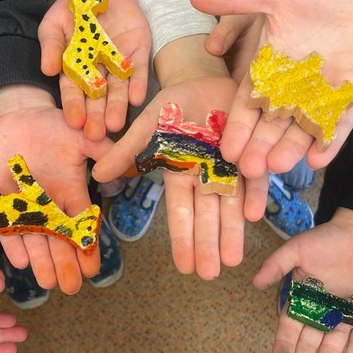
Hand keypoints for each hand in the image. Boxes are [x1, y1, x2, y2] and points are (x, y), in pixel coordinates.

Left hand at [0, 86, 113, 292]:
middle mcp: (49, 205)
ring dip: (41, 261)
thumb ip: (103, 150)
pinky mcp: (0, 200)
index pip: (81, 227)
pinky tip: (21, 261)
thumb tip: (125, 166)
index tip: (94, 269)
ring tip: (48, 283)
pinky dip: (12, 242)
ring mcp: (24, 204)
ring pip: (34, 239)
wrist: (20, 115)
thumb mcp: (83, 136)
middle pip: (58, 241)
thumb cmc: (55, 125)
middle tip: (71, 287)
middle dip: (65, 264)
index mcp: (71, 193)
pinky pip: (6, 225)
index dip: (87, 248)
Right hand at [38, 0, 150, 139]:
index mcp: (76, 69)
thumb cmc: (71, 10)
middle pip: (98, 97)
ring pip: (119, 89)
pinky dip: (138, 83)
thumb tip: (46, 70)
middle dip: (97, 116)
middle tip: (96, 136)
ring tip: (116, 125)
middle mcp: (99, 72)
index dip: (75, 107)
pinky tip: (137, 99)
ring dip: (118, 106)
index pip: (74, 92)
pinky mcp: (138, 51)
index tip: (74, 123)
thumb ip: (51, 46)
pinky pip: (138, 70)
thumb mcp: (53, 25)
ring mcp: (119, 62)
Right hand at [93, 68, 266, 277]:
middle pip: (207, 216)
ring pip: (231, 205)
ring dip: (232, 232)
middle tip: (209, 274)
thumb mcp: (146, 125)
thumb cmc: (173, 104)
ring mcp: (231, 166)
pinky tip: (252, 215)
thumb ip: (127, 150)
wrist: (203, 77)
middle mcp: (206, 177)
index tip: (184, 267)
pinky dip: (254, 194)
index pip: (181, 212)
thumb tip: (98, 175)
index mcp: (181, 174)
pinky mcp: (252, 152)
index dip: (182, 239)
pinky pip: (254, 177)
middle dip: (208, 244)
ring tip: (231, 261)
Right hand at [190, 0, 352, 178]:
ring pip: (303, 131)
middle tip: (249, 169)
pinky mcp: (352, 100)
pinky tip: (319, 159)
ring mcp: (322, 99)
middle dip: (260, 147)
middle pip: (272, 126)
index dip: (238, 127)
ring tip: (278, 165)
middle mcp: (292, 92)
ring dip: (291, 149)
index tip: (226, 149)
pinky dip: (331, 142)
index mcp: (269, 72)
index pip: (248, 106)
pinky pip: (340, 126)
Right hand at [254, 209, 352, 352]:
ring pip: (333, 347)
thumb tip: (255, 283)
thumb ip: (276, 266)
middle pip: (310, 343)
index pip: (291, 327)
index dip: (285, 346)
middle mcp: (323, 312)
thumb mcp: (297, 249)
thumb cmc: (328, 240)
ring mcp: (346, 317)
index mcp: (305, 299)